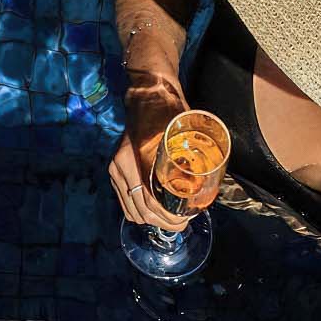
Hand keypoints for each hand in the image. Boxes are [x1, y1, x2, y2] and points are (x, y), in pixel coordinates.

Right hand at [109, 80, 189, 228]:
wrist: (147, 95)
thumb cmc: (168, 111)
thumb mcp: (182, 132)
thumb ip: (191, 157)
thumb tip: (205, 187)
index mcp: (137, 156)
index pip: (150, 199)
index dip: (168, 215)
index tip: (185, 219)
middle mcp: (122, 165)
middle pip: (140, 209)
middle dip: (163, 222)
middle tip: (182, 224)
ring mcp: (115, 169)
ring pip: (131, 209)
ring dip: (152, 220)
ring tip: (171, 221)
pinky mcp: (114, 170)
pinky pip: (124, 201)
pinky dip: (139, 213)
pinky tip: (154, 215)